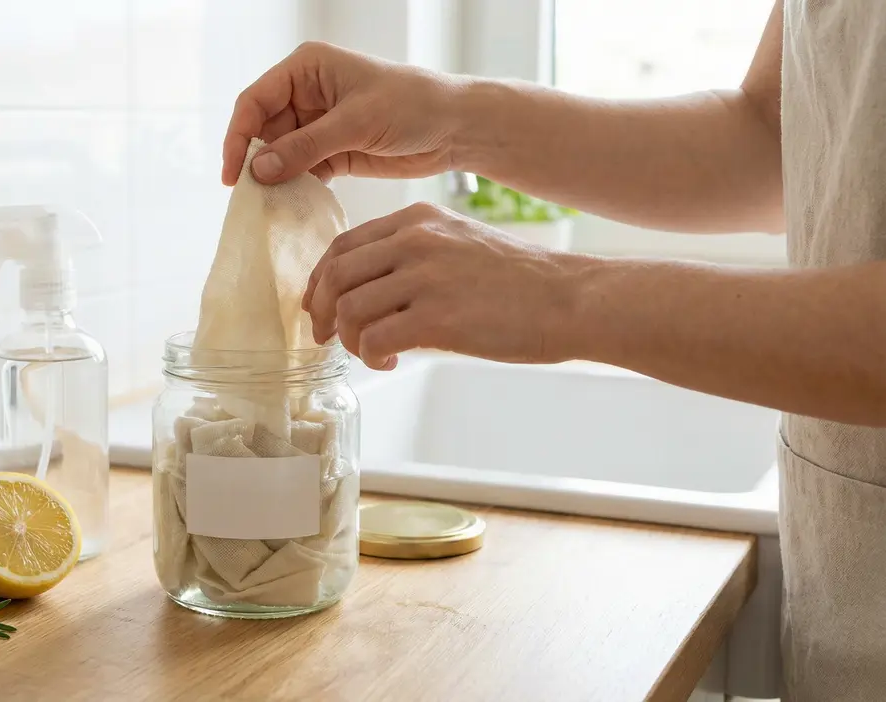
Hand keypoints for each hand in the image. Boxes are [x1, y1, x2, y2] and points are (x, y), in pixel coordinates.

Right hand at [223, 42, 465, 185]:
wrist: (455, 128)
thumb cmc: (412, 106)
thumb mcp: (355, 123)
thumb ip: (305, 147)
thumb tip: (258, 169)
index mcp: (306, 68)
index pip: (255, 101)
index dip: (238, 136)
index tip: (233, 173)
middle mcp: (307, 93)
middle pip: (263, 130)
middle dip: (256, 162)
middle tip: (250, 198)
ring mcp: (318, 124)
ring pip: (279, 154)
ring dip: (274, 179)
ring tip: (268, 207)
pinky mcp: (332, 151)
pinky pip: (301, 171)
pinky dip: (295, 188)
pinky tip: (290, 206)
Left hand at [303, 202, 579, 368]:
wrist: (571, 299)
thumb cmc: (519, 282)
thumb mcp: (458, 244)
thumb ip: (412, 256)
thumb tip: (365, 293)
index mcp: (417, 220)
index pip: (342, 246)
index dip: (320, 282)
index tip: (320, 308)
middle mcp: (415, 241)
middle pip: (335, 276)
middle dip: (321, 313)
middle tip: (328, 339)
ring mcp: (425, 277)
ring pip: (349, 310)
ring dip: (349, 340)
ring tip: (372, 353)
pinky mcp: (437, 317)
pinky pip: (374, 339)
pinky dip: (371, 356)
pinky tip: (390, 362)